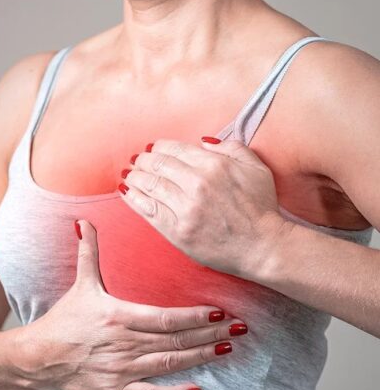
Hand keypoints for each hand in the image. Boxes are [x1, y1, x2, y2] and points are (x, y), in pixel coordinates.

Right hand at [18, 220, 247, 389]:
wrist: (40, 357)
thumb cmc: (64, 320)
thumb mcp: (79, 284)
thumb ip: (88, 253)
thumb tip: (85, 221)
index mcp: (118, 316)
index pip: (166, 317)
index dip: (195, 316)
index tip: (219, 312)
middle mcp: (125, 343)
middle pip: (176, 339)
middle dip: (210, 334)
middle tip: (239, 329)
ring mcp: (123, 369)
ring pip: (170, 363)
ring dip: (200, 357)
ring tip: (227, 350)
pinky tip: (196, 389)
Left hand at [119, 137, 289, 277]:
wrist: (264, 247)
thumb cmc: (261, 207)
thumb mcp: (256, 168)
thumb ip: (231, 148)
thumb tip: (203, 142)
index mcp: (214, 165)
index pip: (174, 149)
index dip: (158, 147)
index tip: (152, 149)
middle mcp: (197, 184)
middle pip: (157, 165)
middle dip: (143, 161)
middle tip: (136, 161)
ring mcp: (185, 209)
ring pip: (149, 185)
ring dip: (134, 177)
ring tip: (129, 174)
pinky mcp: (178, 231)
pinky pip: (148, 210)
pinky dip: (133, 198)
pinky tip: (125, 191)